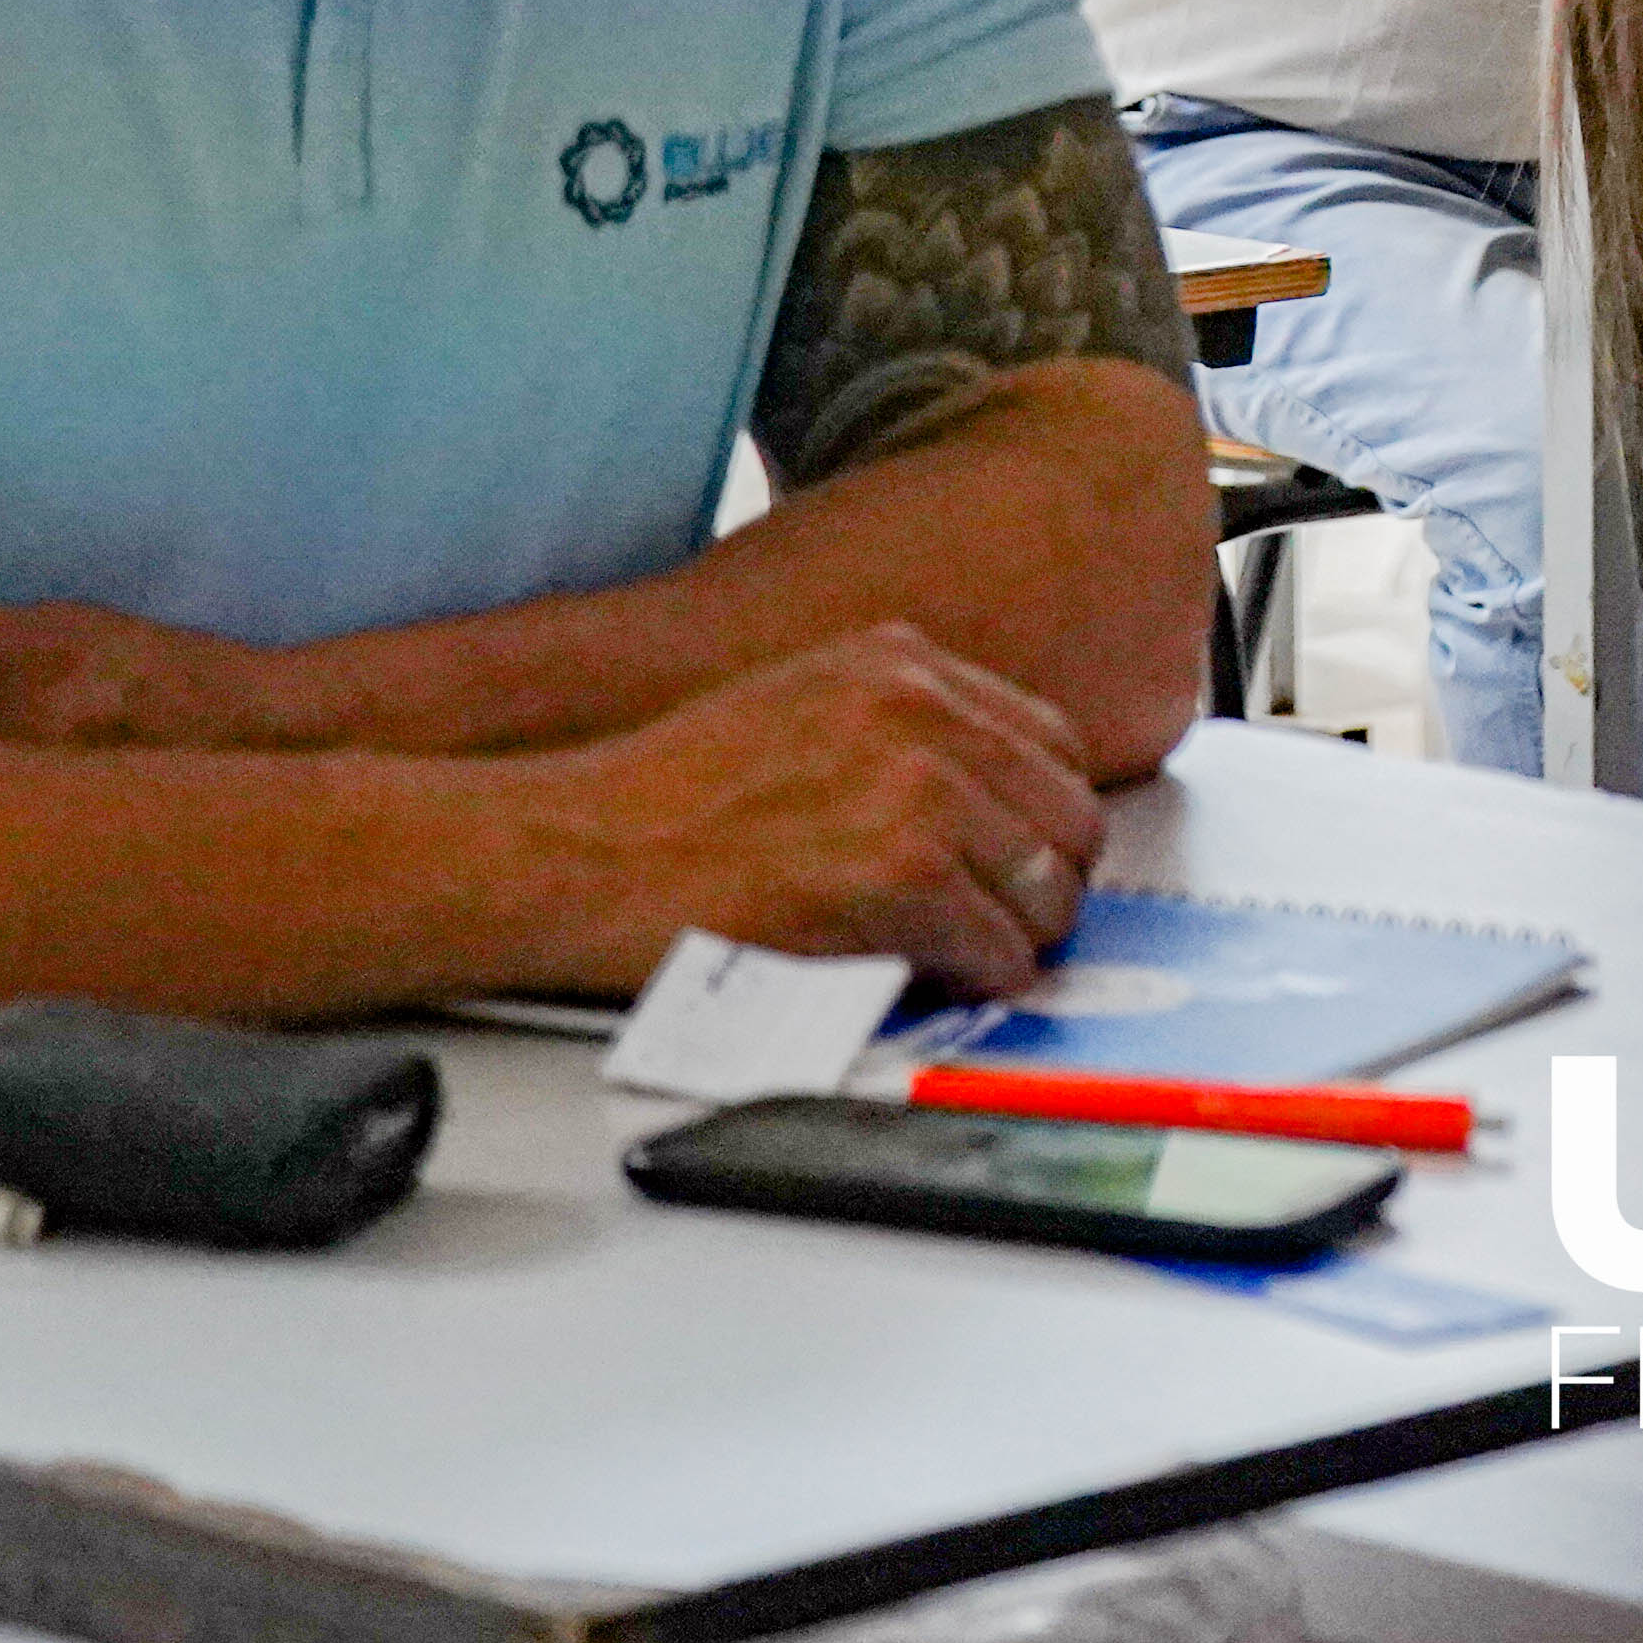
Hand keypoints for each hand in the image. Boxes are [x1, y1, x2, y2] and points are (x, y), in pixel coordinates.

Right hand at [554, 625, 1104, 1000]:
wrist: (573, 850)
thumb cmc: (662, 801)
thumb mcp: (800, 707)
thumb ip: (901, 734)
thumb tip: (992, 806)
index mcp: (900, 662)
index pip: (1049, 741)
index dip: (1041, 815)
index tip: (1020, 860)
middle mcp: (920, 709)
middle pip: (1069, 815)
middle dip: (1045, 882)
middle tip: (1005, 925)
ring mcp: (916, 788)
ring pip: (1047, 888)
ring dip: (1015, 938)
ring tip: (961, 956)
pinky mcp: (900, 874)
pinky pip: (999, 948)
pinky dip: (979, 980)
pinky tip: (930, 977)